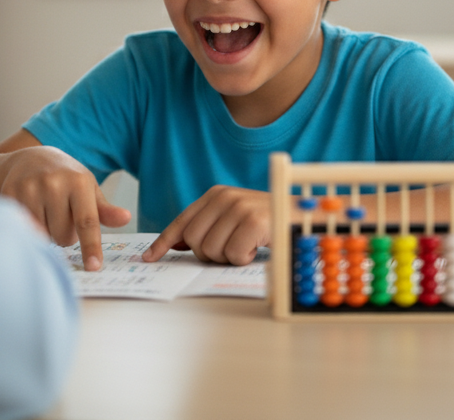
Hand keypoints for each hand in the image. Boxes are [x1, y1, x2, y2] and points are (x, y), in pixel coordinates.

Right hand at [0, 147, 130, 270]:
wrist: (31, 159)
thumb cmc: (67, 179)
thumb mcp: (89, 189)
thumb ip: (105, 210)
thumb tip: (126, 218)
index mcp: (78, 182)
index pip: (87, 221)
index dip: (91, 246)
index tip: (93, 267)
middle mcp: (53, 183)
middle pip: (64, 236)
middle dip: (66, 234)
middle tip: (62, 215)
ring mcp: (30, 188)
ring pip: (44, 236)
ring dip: (48, 232)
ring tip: (47, 212)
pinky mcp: (10, 194)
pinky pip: (25, 229)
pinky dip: (31, 228)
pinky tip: (33, 211)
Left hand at [142, 185, 268, 265]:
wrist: (304, 216)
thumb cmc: (269, 222)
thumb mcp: (234, 218)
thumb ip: (206, 227)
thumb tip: (174, 245)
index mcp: (216, 195)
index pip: (181, 221)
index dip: (163, 242)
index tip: (149, 257)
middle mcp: (224, 198)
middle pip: (193, 241)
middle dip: (208, 254)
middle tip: (231, 249)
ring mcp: (238, 208)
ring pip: (211, 251)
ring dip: (229, 257)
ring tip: (246, 245)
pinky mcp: (253, 222)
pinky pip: (232, 255)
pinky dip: (244, 258)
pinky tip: (256, 247)